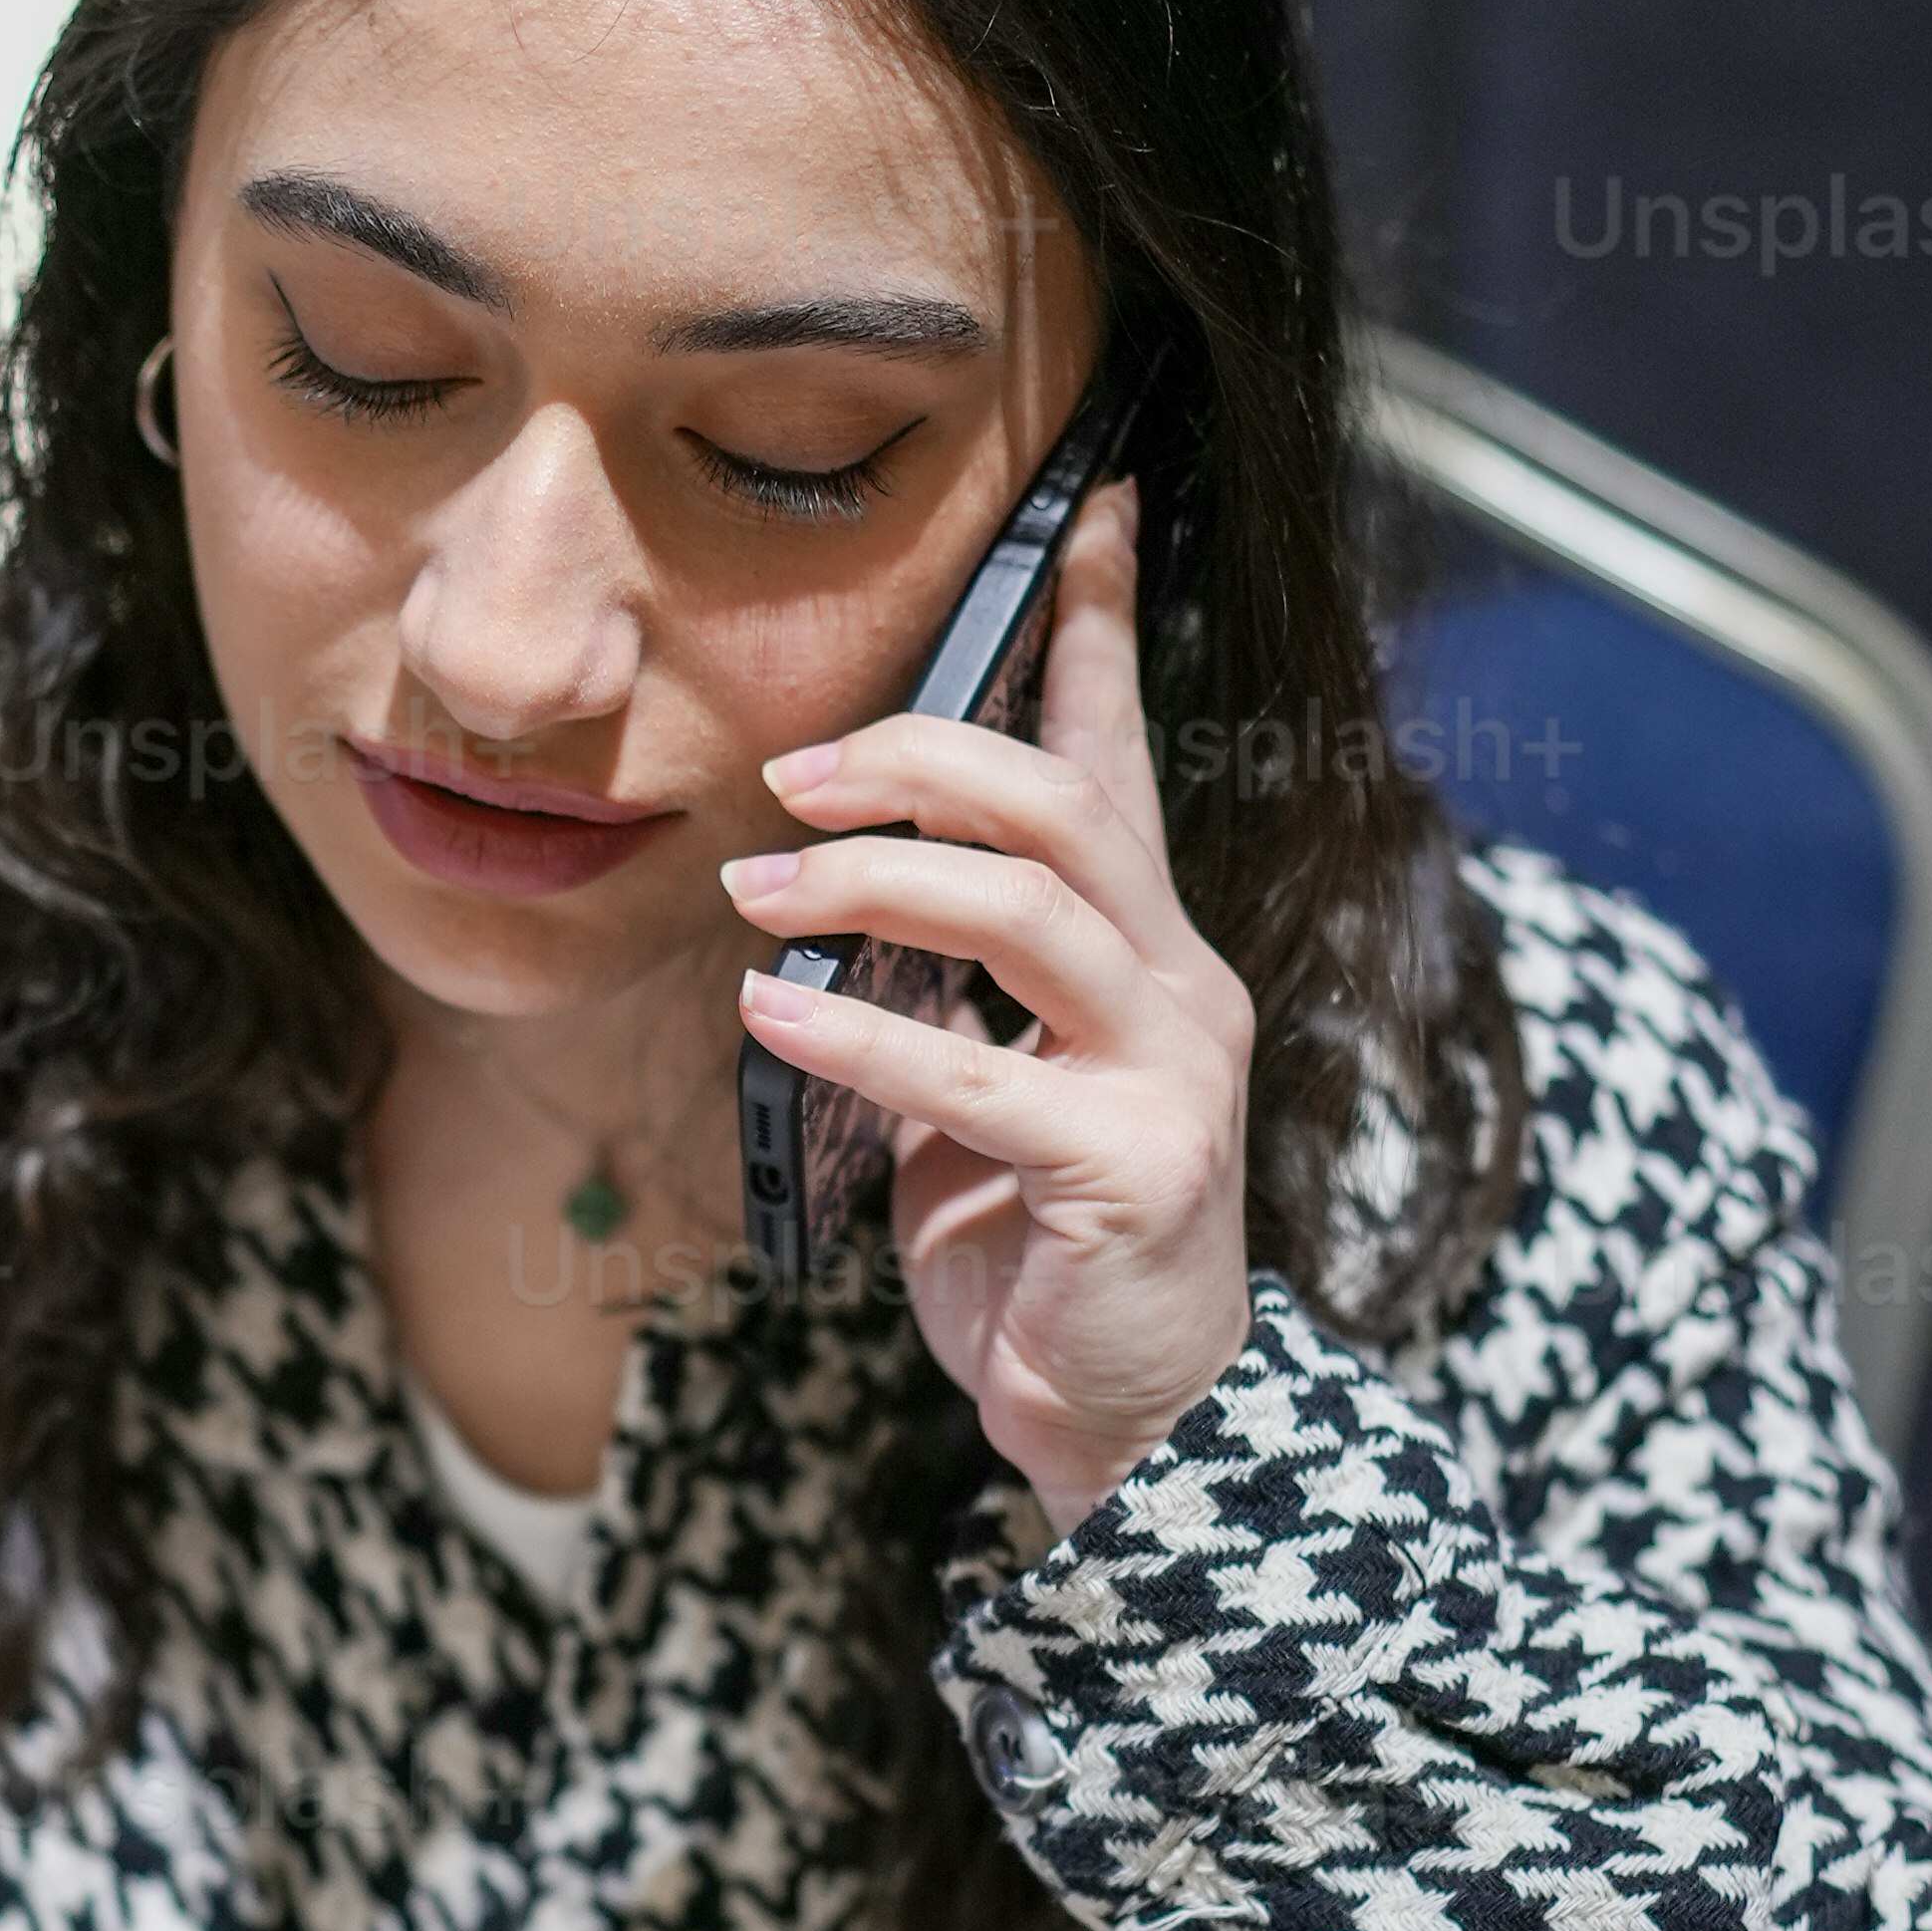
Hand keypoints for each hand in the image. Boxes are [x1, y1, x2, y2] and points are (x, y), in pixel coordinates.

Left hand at [725, 475, 1258, 1523]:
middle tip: (791, 776)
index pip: (1127, 756)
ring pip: (1035, 907)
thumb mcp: (980, 1096)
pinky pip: (982, 1075)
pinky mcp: (1133, 1169)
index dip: (1104, 627)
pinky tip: (772, 1018)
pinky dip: (861, 1036)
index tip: (1085, 507)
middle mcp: (1178, 985)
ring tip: (754, 896)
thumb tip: (813, 914)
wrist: (1129, 1422)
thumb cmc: (1040, 1253)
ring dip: (876, 883)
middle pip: (1066, 805)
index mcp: (1141, 952)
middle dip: (922, 760)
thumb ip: (938, 994)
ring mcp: (1169, 1073)